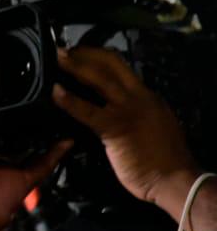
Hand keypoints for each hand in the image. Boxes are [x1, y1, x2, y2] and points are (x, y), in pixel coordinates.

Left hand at [52, 47, 200, 210]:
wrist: (175, 179)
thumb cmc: (162, 159)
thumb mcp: (152, 124)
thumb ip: (133, 112)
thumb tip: (109, 106)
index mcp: (147, 96)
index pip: (121, 67)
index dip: (98, 56)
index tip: (80, 52)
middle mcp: (140, 97)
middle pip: (111, 63)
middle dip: (85, 53)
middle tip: (62, 51)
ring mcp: (129, 110)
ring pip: (100, 79)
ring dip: (75, 66)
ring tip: (56, 59)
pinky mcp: (116, 127)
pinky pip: (88, 110)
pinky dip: (69, 99)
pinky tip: (55, 92)